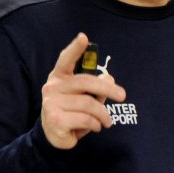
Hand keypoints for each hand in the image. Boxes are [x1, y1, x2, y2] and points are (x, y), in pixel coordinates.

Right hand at [40, 34, 125, 149]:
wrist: (55, 135)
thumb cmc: (72, 110)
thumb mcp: (85, 96)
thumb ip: (96, 86)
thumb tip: (108, 78)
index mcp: (59, 76)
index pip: (66, 59)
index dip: (75, 49)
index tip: (84, 38)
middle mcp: (52, 87)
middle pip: (86, 82)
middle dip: (108, 89)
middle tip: (122, 96)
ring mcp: (51, 103)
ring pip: (88, 104)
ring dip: (103, 114)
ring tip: (106, 121)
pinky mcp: (55, 120)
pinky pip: (85, 119)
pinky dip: (95, 124)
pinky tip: (95, 127)